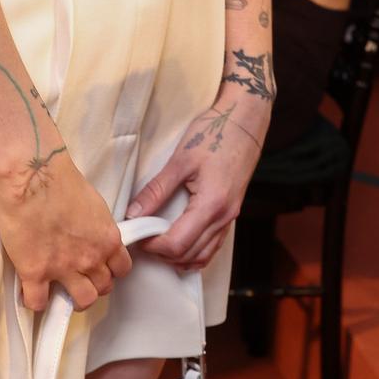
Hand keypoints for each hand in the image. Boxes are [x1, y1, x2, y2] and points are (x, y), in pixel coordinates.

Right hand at [0, 150, 131, 315]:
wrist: (34, 175)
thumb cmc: (62, 180)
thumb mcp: (94, 205)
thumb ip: (97, 227)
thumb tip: (91, 235)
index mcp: (107, 239)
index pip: (121, 269)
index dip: (110, 271)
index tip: (100, 268)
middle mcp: (91, 258)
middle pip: (103, 288)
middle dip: (93, 285)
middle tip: (79, 279)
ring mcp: (64, 268)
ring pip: (81, 301)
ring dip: (72, 299)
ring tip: (59, 292)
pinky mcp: (35, 272)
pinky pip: (38, 303)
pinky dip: (35, 302)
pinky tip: (31, 293)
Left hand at [128, 84, 267, 272]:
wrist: (245, 122)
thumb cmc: (214, 134)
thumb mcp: (180, 160)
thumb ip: (156, 190)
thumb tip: (134, 213)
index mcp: (211, 205)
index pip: (177, 244)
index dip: (153, 246)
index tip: (138, 236)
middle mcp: (223, 217)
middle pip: (189, 254)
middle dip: (162, 253)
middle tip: (143, 239)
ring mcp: (230, 217)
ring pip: (203, 255)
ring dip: (178, 256)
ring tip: (157, 243)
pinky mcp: (231, 213)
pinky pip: (213, 245)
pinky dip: (195, 252)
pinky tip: (180, 245)